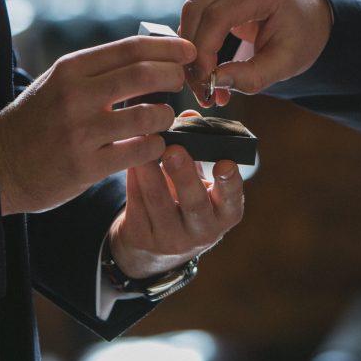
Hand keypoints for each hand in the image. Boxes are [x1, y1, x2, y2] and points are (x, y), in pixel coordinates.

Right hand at [0, 36, 194, 214]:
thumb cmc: (37, 121)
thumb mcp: (59, 84)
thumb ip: (98, 71)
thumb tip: (150, 54)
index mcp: (71, 69)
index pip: (131, 48)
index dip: (168, 47)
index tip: (188, 50)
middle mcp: (75, 95)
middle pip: (143, 74)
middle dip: (173, 76)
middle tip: (182, 83)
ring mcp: (80, 132)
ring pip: (147, 114)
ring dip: (166, 115)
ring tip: (164, 118)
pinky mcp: (86, 166)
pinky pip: (139, 151)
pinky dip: (155, 145)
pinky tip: (153, 144)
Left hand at [108, 112, 244, 278]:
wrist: (155, 245)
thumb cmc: (185, 200)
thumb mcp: (198, 181)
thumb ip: (198, 150)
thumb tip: (189, 115)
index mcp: (224, 214)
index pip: (231, 199)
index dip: (229, 182)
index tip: (224, 162)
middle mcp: (202, 231)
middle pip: (193, 204)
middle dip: (183, 175)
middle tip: (173, 149)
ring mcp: (172, 240)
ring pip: (158, 202)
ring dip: (150, 170)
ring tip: (143, 144)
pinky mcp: (143, 239)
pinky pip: (136, 205)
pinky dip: (133, 178)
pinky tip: (128, 157)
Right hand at [180, 0, 332, 106]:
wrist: (310, 14)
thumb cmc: (302, 36)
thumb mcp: (285, 63)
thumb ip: (251, 76)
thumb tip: (214, 81)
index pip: (217, 16)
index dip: (204, 50)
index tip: (205, 81)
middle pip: (196, 9)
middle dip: (192, 51)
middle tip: (199, 86)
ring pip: (191, 10)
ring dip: (191, 46)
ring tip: (206, 77)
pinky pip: (195, 10)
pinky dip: (196, 37)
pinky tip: (208, 60)